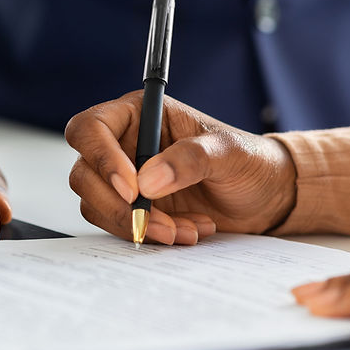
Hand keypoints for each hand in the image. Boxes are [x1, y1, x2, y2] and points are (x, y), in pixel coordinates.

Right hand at [64, 91, 296, 244]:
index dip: (101, 157)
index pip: (91, 128)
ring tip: (185, 229)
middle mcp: (124, 144)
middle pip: (85, 174)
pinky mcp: (133, 209)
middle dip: (119, 205)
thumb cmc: (249, 161)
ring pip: (97, 205)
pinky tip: (186, 230)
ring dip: (139, 225)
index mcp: (140, 114)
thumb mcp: (228, 153)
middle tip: (159, 222)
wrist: (265, 196)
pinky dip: (149, 235)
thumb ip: (190, 159)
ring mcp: (125, 179)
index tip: (133, 188)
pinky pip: (119, 226)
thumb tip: (148, 181)